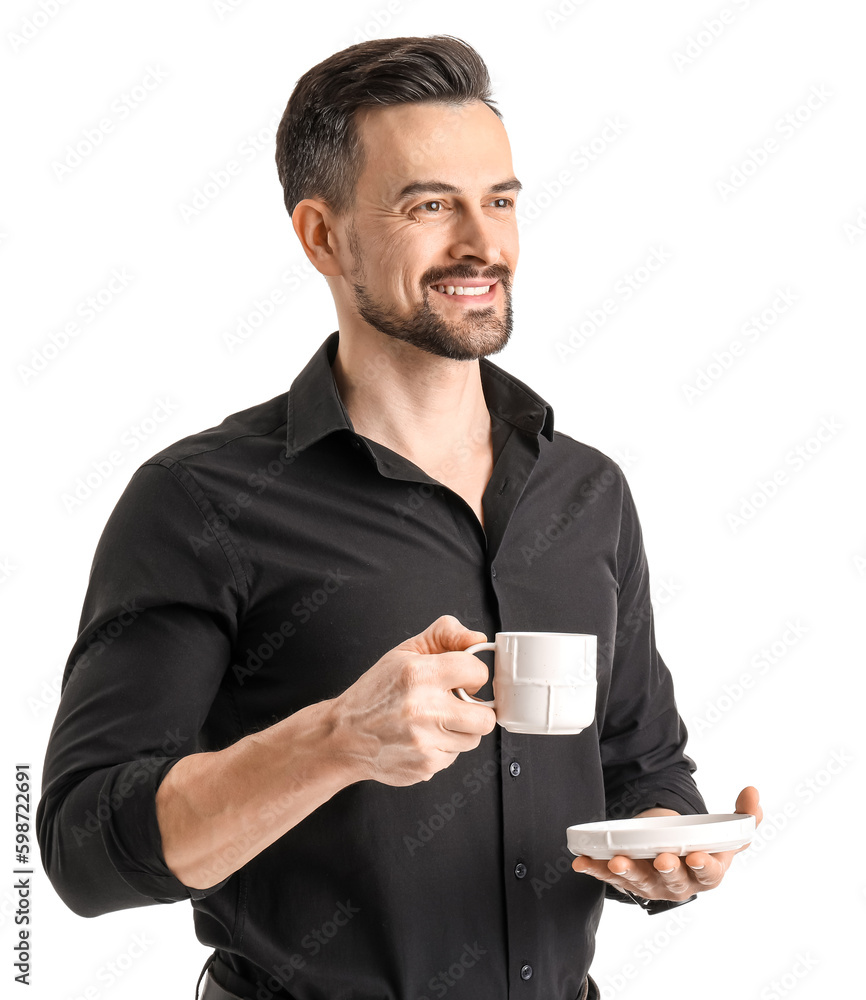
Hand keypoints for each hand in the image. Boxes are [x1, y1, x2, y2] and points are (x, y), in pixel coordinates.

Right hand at [330, 615, 496, 786]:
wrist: (344, 736)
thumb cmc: (374, 693)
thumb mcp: (405, 651)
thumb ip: (445, 635)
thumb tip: (477, 640)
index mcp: (420, 674)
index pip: (477, 672)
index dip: (473, 675)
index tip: (463, 678)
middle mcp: (424, 709)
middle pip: (486, 717)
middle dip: (476, 710)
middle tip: (457, 704)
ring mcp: (425, 741)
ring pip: (473, 739)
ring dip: (461, 730)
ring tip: (436, 721)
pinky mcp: (425, 766)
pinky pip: (454, 757)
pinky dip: (444, 748)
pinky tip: (424, 737)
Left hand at [571, 786, 761, 900]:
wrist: (677, 857)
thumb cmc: (703, 845)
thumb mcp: (725, 832)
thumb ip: (744, 816)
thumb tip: (753, 793)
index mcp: (707, 874)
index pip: (710, 875)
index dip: (704, 867)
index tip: (697, 856)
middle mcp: (679, 884)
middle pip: (673, 880)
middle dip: (666, 870)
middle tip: (661, 859)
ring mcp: (651, 884)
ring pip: (639, 881)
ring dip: (627, 871)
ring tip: (617, 861)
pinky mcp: (627, 879)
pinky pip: (609, 876)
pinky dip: (596, 868)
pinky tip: (583, 861)